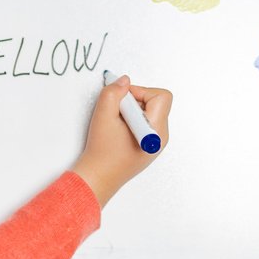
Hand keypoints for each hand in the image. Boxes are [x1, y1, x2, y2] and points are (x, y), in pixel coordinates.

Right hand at [71, 75, 171, 206]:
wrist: (98, 177)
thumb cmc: (101, 153)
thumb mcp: (103, 115)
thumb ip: (114, 92)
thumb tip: (124, 81)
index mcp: (156, 131)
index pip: (161, 96)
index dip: (141, 91)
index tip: (123, 99)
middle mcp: (161, 137)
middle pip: (156, 103)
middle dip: (135, 100)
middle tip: (117, 112)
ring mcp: (156, 143)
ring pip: (150, 112)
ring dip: (133, 110)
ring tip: (117, 123)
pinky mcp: (148, 145)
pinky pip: (146, 123)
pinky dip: (132, 120)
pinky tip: (119, 130)